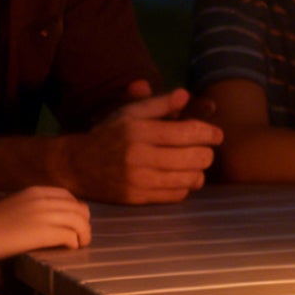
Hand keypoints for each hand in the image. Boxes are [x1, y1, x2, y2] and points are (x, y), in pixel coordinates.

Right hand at [0, 185, 93, 254]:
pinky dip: (74, 243)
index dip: (75, 210)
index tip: (74, 222)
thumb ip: (32, 208)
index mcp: (36, 191)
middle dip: (83, 223)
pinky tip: (70, 249)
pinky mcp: (44, 233)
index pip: (68, 196)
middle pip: (79, 209)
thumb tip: (47, 219)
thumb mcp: (14, 206)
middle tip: (80, 236)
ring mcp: (45, 215)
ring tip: (80, 245)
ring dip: (83, 235)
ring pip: (80, 222)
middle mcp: (44, 200)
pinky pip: (71, 237)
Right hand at [72, 84, 221, 204]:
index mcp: (140, 130)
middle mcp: (140, 156)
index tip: (217, 134)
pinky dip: (185, 186)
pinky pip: (177, 195)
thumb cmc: (109, 135)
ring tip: (194, 165)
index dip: (210, 133)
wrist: (77, 167)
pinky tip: (180, 178)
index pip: (188, 132)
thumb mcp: (130, 114)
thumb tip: (185, 95)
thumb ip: (159, 104)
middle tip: (205, 150)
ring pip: (190, 179)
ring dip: (199, 171)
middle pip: (195, 157)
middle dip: (207, 153)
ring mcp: (139, 180)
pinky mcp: (138, 199)